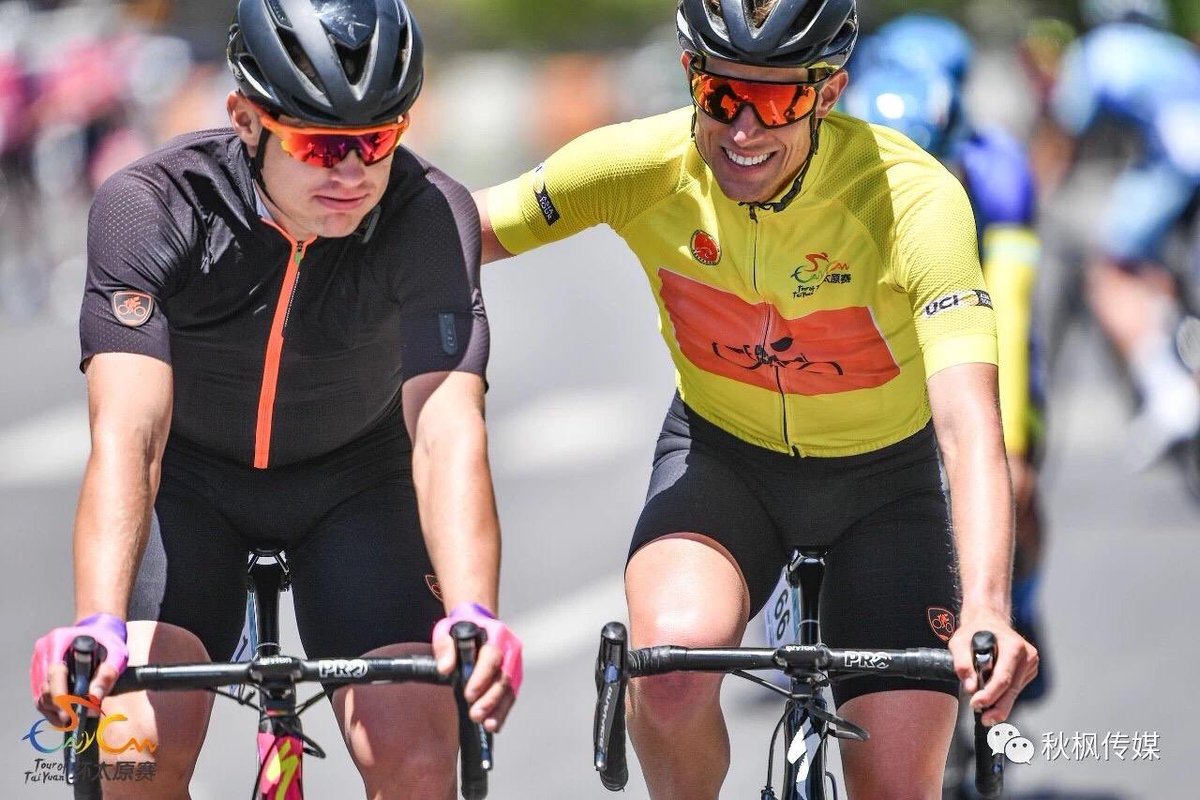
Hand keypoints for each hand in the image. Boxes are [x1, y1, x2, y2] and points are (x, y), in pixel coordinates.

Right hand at [31, 613, 128, 724]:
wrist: (99, 629)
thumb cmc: (107, 639)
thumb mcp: (115, 653)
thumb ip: (107, 675)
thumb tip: (94, 699)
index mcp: (59, 640)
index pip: (54, 673)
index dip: (60, 695)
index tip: (69, 713)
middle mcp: (44, 650)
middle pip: (44, 686)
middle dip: (58, 707)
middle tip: (73, 720)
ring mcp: (39, 661)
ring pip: (39, 694)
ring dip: (53, 711)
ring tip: (71, 720)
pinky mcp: (39, 671)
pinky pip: (40, 694)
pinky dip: (51, 707)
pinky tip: (65, 714)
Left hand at [432, 603, 521, 732]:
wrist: (479, 624)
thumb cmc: (461, 628)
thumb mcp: (447, 630)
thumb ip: (444, 647)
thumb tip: (445, 668)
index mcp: (496, 634)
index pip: (492, 656)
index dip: (482, 677)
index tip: (469, 695)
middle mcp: (510, 649)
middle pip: (504, 677)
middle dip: (490, 699)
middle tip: (475, 715)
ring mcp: (515, 664)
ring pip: (510, 690)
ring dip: (499, 709)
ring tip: (487, 725)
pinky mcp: (514, 678)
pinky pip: (511, 697)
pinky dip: (503, 712)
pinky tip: (493, 725)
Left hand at [950, 608, 1038, 725]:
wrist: (989, 622)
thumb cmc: (974, 631)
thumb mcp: (959, 642)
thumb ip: (962, 663)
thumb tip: (971, 687)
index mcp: (1014, 646)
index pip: (1003, 677)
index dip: (990, 694)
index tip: (976, 704)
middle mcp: (1027, 655)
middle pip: (1012, 689)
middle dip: (997, 707)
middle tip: (984, 719)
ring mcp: (1030, 664)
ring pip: (1014, 692)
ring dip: (999, 703)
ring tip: (985, 712)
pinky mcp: (1029, 671)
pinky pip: (1015, 688)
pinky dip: (1004, 695)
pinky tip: (993, 696)